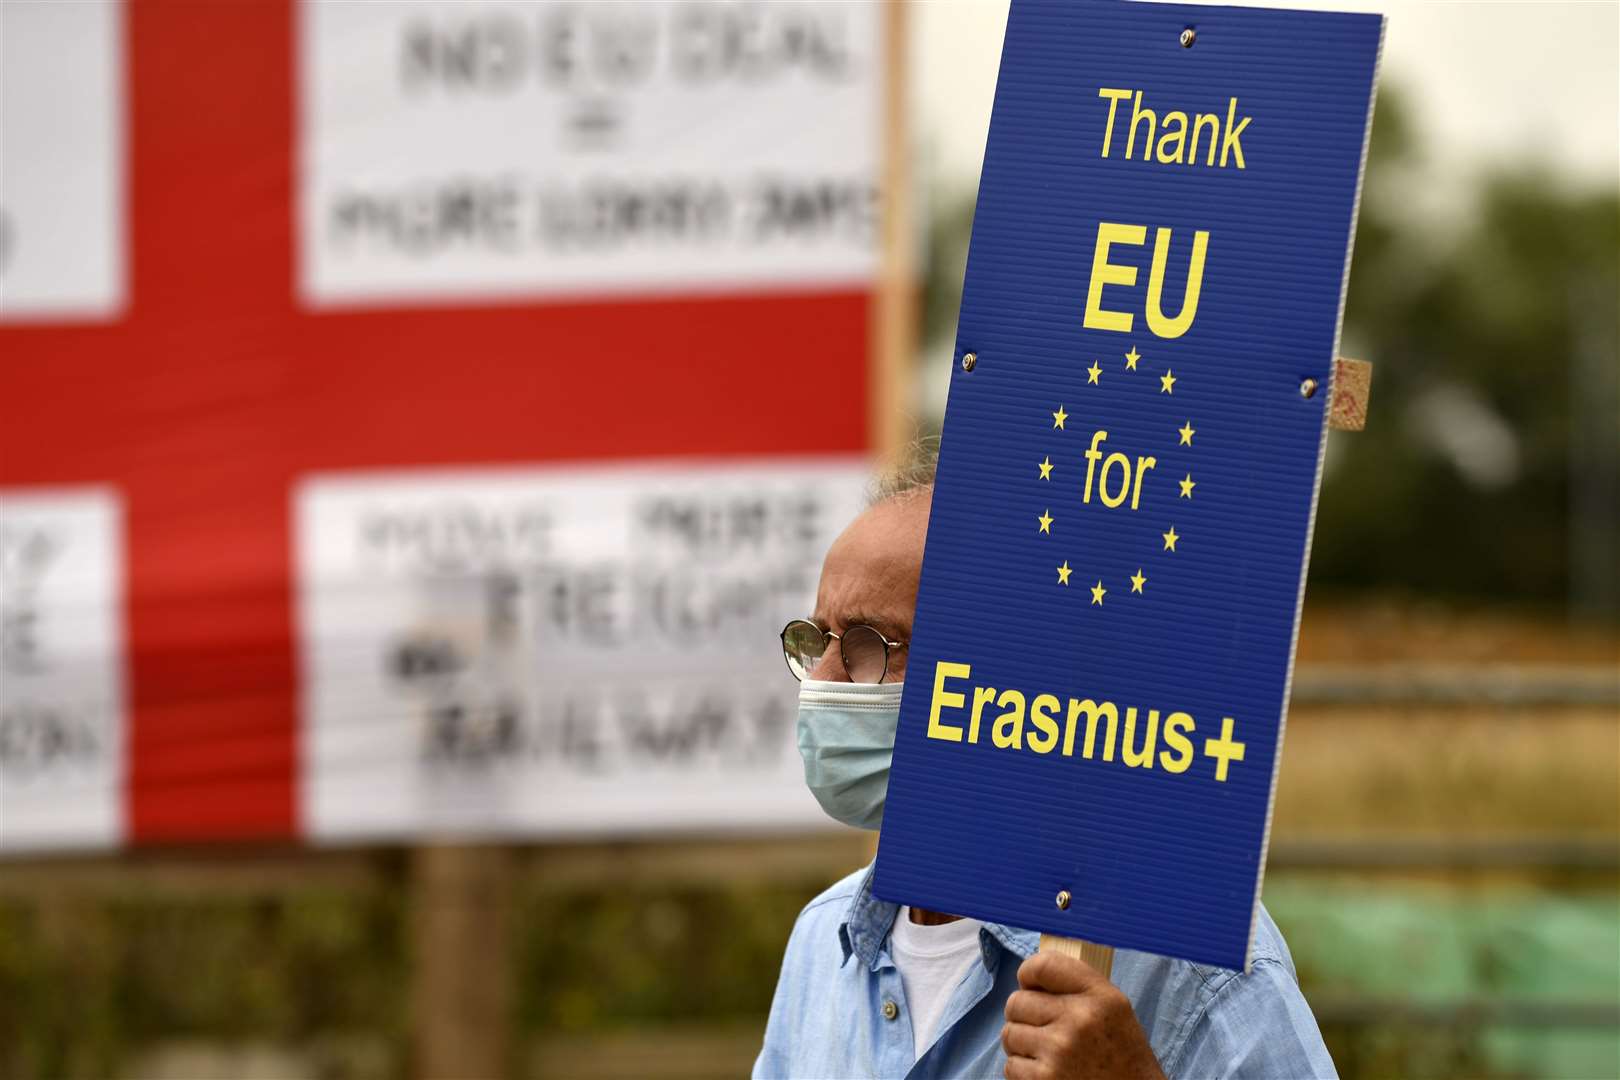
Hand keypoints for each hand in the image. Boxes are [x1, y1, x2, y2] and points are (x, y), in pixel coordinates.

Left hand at [1001, 951, 1166, 1079]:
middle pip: (1017, 1001)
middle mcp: (1080, 1019)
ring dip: (1022, 1045)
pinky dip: (1023, 1072)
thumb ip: (1076, 986)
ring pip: (1009, 1034)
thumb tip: (1028, 978)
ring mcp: (1060, 1051)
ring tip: (1048, 1053)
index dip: (1028, 974)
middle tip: (1042, 1029)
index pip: (1043, 965)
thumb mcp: (1113, 1008)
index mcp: (1100, 996)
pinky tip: (1047, 1072)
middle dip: (1023, 1015)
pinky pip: (1011, 1065)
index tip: (1030, 986)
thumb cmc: (1120, 1054)